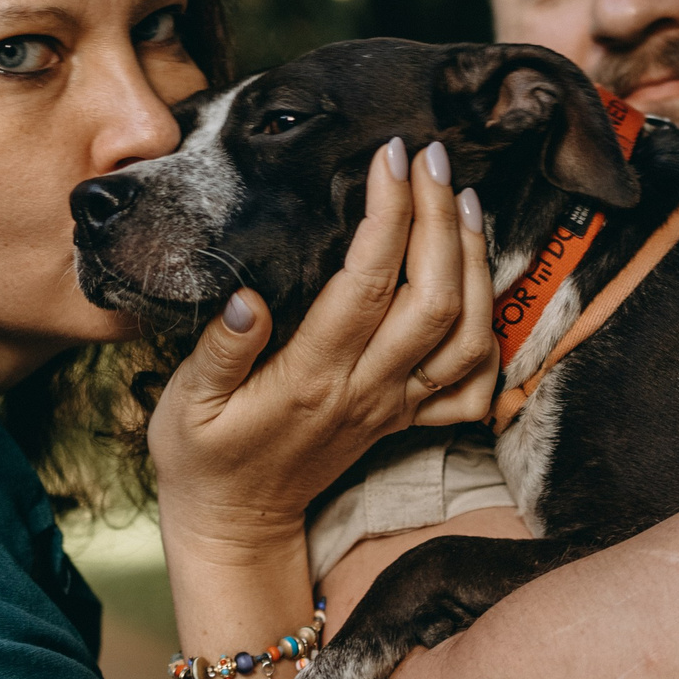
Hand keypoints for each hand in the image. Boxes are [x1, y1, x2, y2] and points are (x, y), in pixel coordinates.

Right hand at [149, 137, 493, 564]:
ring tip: (463, 199)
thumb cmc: (203, 456)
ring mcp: (394, 407)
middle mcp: (367, 390)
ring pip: (467, 336)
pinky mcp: (406, 420)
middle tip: (430, 155)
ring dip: (475, 262)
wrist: (236, 523)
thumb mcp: (186, 404)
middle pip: (432, 298)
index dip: (387, 214)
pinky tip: (481, 284)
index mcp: (311, 377)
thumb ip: (220, 351)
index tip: (388, 157)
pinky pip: (473, 386)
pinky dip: (491, 334)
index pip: (366, 283)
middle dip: (439, 218)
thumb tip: (245, 298)